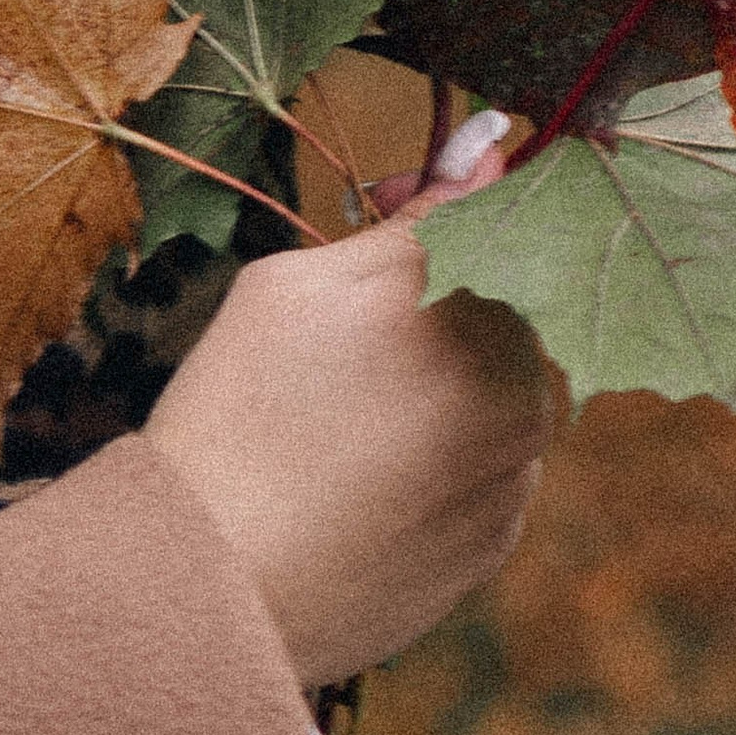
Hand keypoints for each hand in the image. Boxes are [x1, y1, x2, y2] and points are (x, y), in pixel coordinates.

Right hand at [139, 132, 549, 686]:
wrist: (213, 588)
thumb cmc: (236, 412)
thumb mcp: (298, 284)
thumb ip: (417, 217)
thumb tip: (493, 145)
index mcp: (477, 305)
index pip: (505, 209)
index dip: (444, 199)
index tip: (387, 202)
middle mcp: (523, 387)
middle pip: (506, 300)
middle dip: (440, 286)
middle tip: (342, 310)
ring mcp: (516, 474)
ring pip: (498, 385)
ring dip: (442, 373)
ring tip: (334, 406)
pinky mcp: (496, 542)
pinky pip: (485, 464)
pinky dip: (437, 451)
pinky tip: (354, 468)